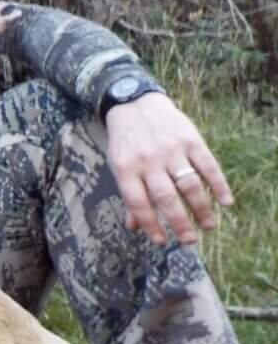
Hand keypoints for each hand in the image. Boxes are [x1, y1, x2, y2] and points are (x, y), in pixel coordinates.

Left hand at [103, 91, 232, 246]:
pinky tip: (225, 202)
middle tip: (189, 240)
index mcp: (126, 168)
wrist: (134, 102)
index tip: (161, 241)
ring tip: (209, 227)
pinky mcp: (191, 140)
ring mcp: (172, 150)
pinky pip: (208, 166)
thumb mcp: (118, 164)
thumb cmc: (126, 141)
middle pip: (166, 198)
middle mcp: (149, 160)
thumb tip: (134, 227)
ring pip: (190, 185)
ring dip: (201, 209)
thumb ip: (129, 194)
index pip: (138, 203)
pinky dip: (219, 185)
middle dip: (180, 223)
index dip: (150, 225)